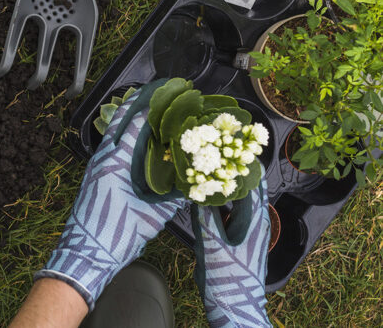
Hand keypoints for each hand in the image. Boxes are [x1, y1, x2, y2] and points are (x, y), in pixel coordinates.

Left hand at [34, 91, 188, 309]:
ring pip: (113, 133)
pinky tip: (136, 139)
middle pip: (120, 120)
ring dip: (129, 118)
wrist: (85, 254)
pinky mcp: (95, 176)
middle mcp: (103, 158)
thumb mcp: (151, 217)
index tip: (169, 93)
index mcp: (115, 162)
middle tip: (157, 90)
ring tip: (148, 107)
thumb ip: (173, 199)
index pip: (135, 124)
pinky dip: (124, 136)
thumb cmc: (115, 235)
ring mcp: (96, 166)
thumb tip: (194, 185)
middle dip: (137, 103)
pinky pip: (111, 147)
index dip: (153, 106)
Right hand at [191, 167, 271, 327]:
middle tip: (215, 154)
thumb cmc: (228, 281)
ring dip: (226, 186)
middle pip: (246, 189)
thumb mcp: (212, 246)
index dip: (243, 163)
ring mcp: (247, 231)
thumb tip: (197, 193)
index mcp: (255, 220)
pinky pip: (230, 214)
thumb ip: (204, 217)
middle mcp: (255, 222)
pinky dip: (220, 203)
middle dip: (232, 171)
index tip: (230, 144)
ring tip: (209, 171)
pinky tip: (206, 200)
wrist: (235, 310)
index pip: (253, 183)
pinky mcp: (238, 240)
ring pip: (238, 201)